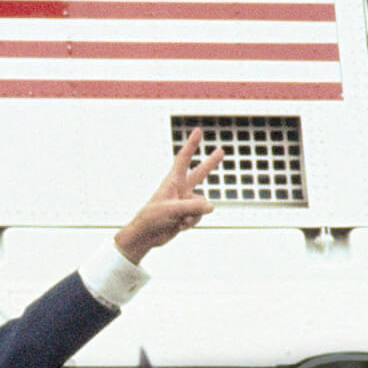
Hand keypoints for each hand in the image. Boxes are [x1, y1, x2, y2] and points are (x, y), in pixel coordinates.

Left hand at [114, 128, 223, 265]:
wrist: (146, 236)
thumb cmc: (152, 218)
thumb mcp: (172, 210)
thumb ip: (192, 207)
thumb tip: (211, 207)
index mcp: (172, 182)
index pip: (183, 160)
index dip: (191, 145)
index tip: (197, 131)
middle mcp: (180, 189)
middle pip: (199, 173)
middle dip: (211, 163)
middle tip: (222, 151)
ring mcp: (185, 202)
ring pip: (202, 205)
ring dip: (193, 214)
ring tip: (178, 220)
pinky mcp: (187, 214)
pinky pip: (199, 216)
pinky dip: (191, 222)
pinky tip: (179, 226)